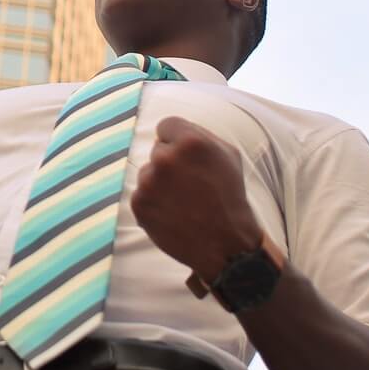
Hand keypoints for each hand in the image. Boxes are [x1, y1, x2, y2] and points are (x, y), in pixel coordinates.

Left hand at [129, 116, 265, 285]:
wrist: (225, 244)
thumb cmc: (230, 196)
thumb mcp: (228, 155)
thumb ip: (199, 134)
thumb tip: (170, 130)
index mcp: (190, 142)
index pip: (166, 125)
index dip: (177, 140)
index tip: (186, 156)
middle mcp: (166, 158)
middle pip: (158, 149)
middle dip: (171, 162)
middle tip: (190, 184)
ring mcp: (149, 182)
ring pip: (148, 172)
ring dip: (161, 183)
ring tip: (184, 201)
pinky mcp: (139, 204)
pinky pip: (141, 194)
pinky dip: (154, 202)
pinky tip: (174, 213)